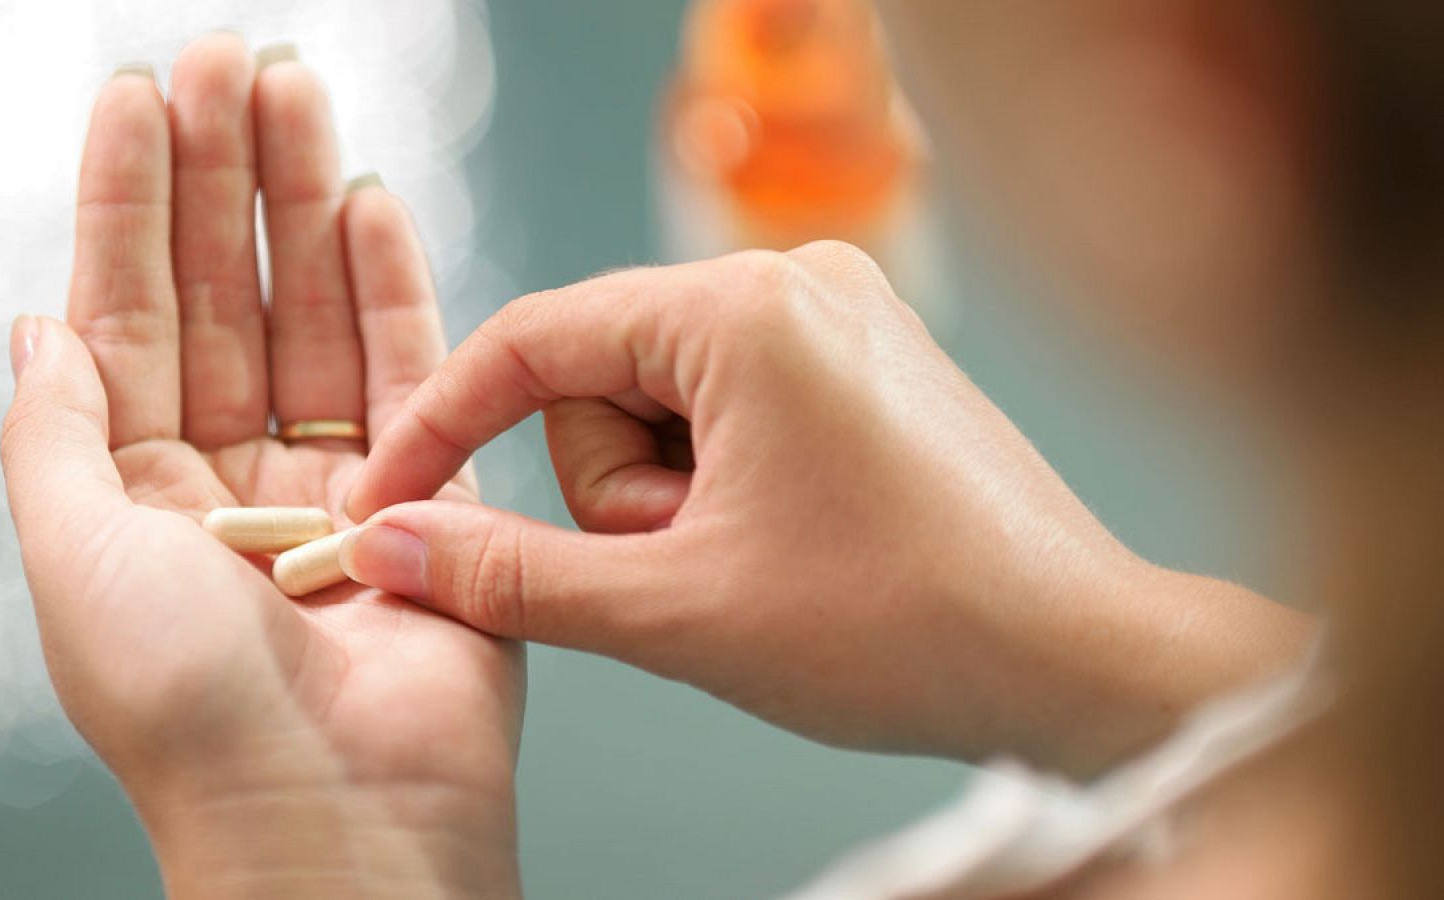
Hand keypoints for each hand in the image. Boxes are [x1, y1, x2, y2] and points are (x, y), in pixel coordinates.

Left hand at [0, 35, 520, 896]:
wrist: (339, 814)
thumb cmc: (190, 712)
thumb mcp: (73, 557)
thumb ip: (55, 431)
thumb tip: (34, 325)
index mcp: (135, 493)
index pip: (127, 314)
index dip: (130, 202)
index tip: (140, 97)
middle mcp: (233, 476)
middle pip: (226, 293)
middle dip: (224, 175)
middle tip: (232, 61)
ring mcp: (335, 480)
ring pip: (317, 312)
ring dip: (305, 202)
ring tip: (298, 93)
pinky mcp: (431, 493)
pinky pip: (413, 367)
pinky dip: (393, 283)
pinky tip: (371, 202)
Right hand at [342, 241, 1312, 775]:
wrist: (1078, 659)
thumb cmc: (908, 626)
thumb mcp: (676, 611)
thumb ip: (512, 575)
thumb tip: (390, 547)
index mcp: (743, 309)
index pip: (533, 340)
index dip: (442, 427)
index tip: (388, 501)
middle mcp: (795, 280)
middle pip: (602, 376)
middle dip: (616, 492)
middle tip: (687, 569)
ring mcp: (839, 315)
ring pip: (664, 401)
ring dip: (670, 500)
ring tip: (748, 565)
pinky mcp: (864, 361)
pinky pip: (730, 408)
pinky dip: (718, 484)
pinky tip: (780, 544)